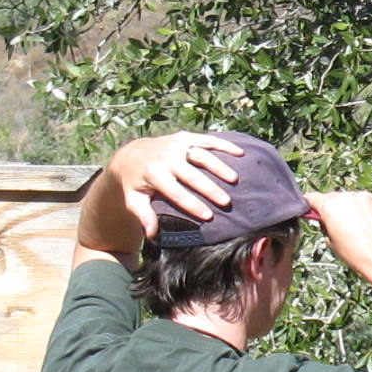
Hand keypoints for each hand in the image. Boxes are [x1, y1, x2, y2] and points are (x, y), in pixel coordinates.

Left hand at [111, 134, 243, 237]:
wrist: (131, 154)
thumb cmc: (137, 183)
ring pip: (202, 156)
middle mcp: (166, 157)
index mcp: (153, 174)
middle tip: (226, 202)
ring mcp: (176, 145)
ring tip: (234, 180)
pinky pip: (207, 140)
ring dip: (220, 167)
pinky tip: (240, 153)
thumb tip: (153, 234)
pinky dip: (224, 145)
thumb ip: (144, 215)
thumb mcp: (134, 200)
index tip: (208, 216)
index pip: (176, 192)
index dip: (192, 205)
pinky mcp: (185, 137)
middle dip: (210, 189)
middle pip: (192, 175)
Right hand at [304, 191, 371, 275]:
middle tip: (333, 221)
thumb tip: (324, 217)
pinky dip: (360, 207)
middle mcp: (345, 197)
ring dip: (345, 206)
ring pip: (347, 197)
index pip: (312, 197)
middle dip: (329, 207)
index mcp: (329, 206)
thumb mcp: (329, 240)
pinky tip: (363, 221)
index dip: (309, 204)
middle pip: (330, 197)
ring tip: (351, 224)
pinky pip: (362, 200)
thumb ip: (324, 223)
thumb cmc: (354, 253)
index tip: (309, 209)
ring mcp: (362, 196)